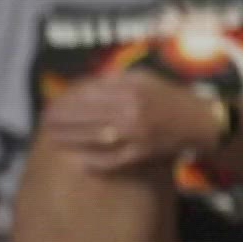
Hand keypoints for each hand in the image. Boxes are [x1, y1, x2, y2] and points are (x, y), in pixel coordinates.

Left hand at [41, 70, 224, 172]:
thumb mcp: (144, 79)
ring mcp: (137, 135)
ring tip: (52, 138)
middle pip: (88, 117)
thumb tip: (81, 84)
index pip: (90, 96)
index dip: (67, 101)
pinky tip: (77, 161)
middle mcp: (132, 112)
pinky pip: (114, 160)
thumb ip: (113, 80)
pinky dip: (96, 162)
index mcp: (131, 91)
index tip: (51, 103)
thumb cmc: (166, 97)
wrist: (198, 121)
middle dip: (62, 120)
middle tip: (44, 121)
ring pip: (96, 138)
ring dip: (71, 139)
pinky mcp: (142, 154)